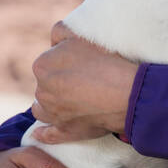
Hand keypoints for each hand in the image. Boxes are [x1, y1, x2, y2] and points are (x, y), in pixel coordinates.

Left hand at [30, 23, 137, 142]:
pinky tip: (40, 133)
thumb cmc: (108, 62)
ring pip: (42, 107)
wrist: (127, 92)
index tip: (82, 61)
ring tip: (71, 99)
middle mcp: (42, 90)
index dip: (65, 59)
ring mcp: (52, 113)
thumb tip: (54, 36)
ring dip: (50, 104)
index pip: (48, 59)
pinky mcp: (64, 130)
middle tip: (84, 78)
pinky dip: (44, 134)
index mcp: (43, 65)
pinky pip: (47, 134)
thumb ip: (62, 32)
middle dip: (59, 80)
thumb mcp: (83, 36)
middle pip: (45, 83)